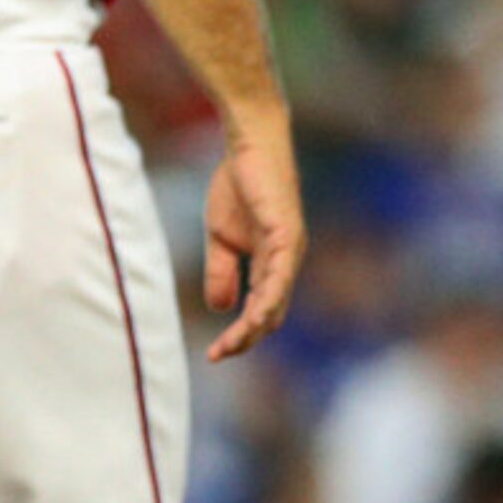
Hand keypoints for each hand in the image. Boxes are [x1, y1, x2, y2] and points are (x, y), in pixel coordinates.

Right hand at [203, 112, 303, 362]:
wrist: (249, 147)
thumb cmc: (238, 186)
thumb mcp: (220, 238)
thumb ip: (221, 271)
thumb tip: (221, 308)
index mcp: (270, 265)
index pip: (260, 310)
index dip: (240, 334)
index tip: (213, 353)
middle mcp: (285, 264)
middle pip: (270, 314)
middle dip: (246, 338)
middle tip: (219, 355)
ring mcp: (289, 251)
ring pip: (276, 302)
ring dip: (255, 326)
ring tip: (233, 344)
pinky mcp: (287, 235)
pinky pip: (279, 276)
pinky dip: (268, 299)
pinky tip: (255, 315)